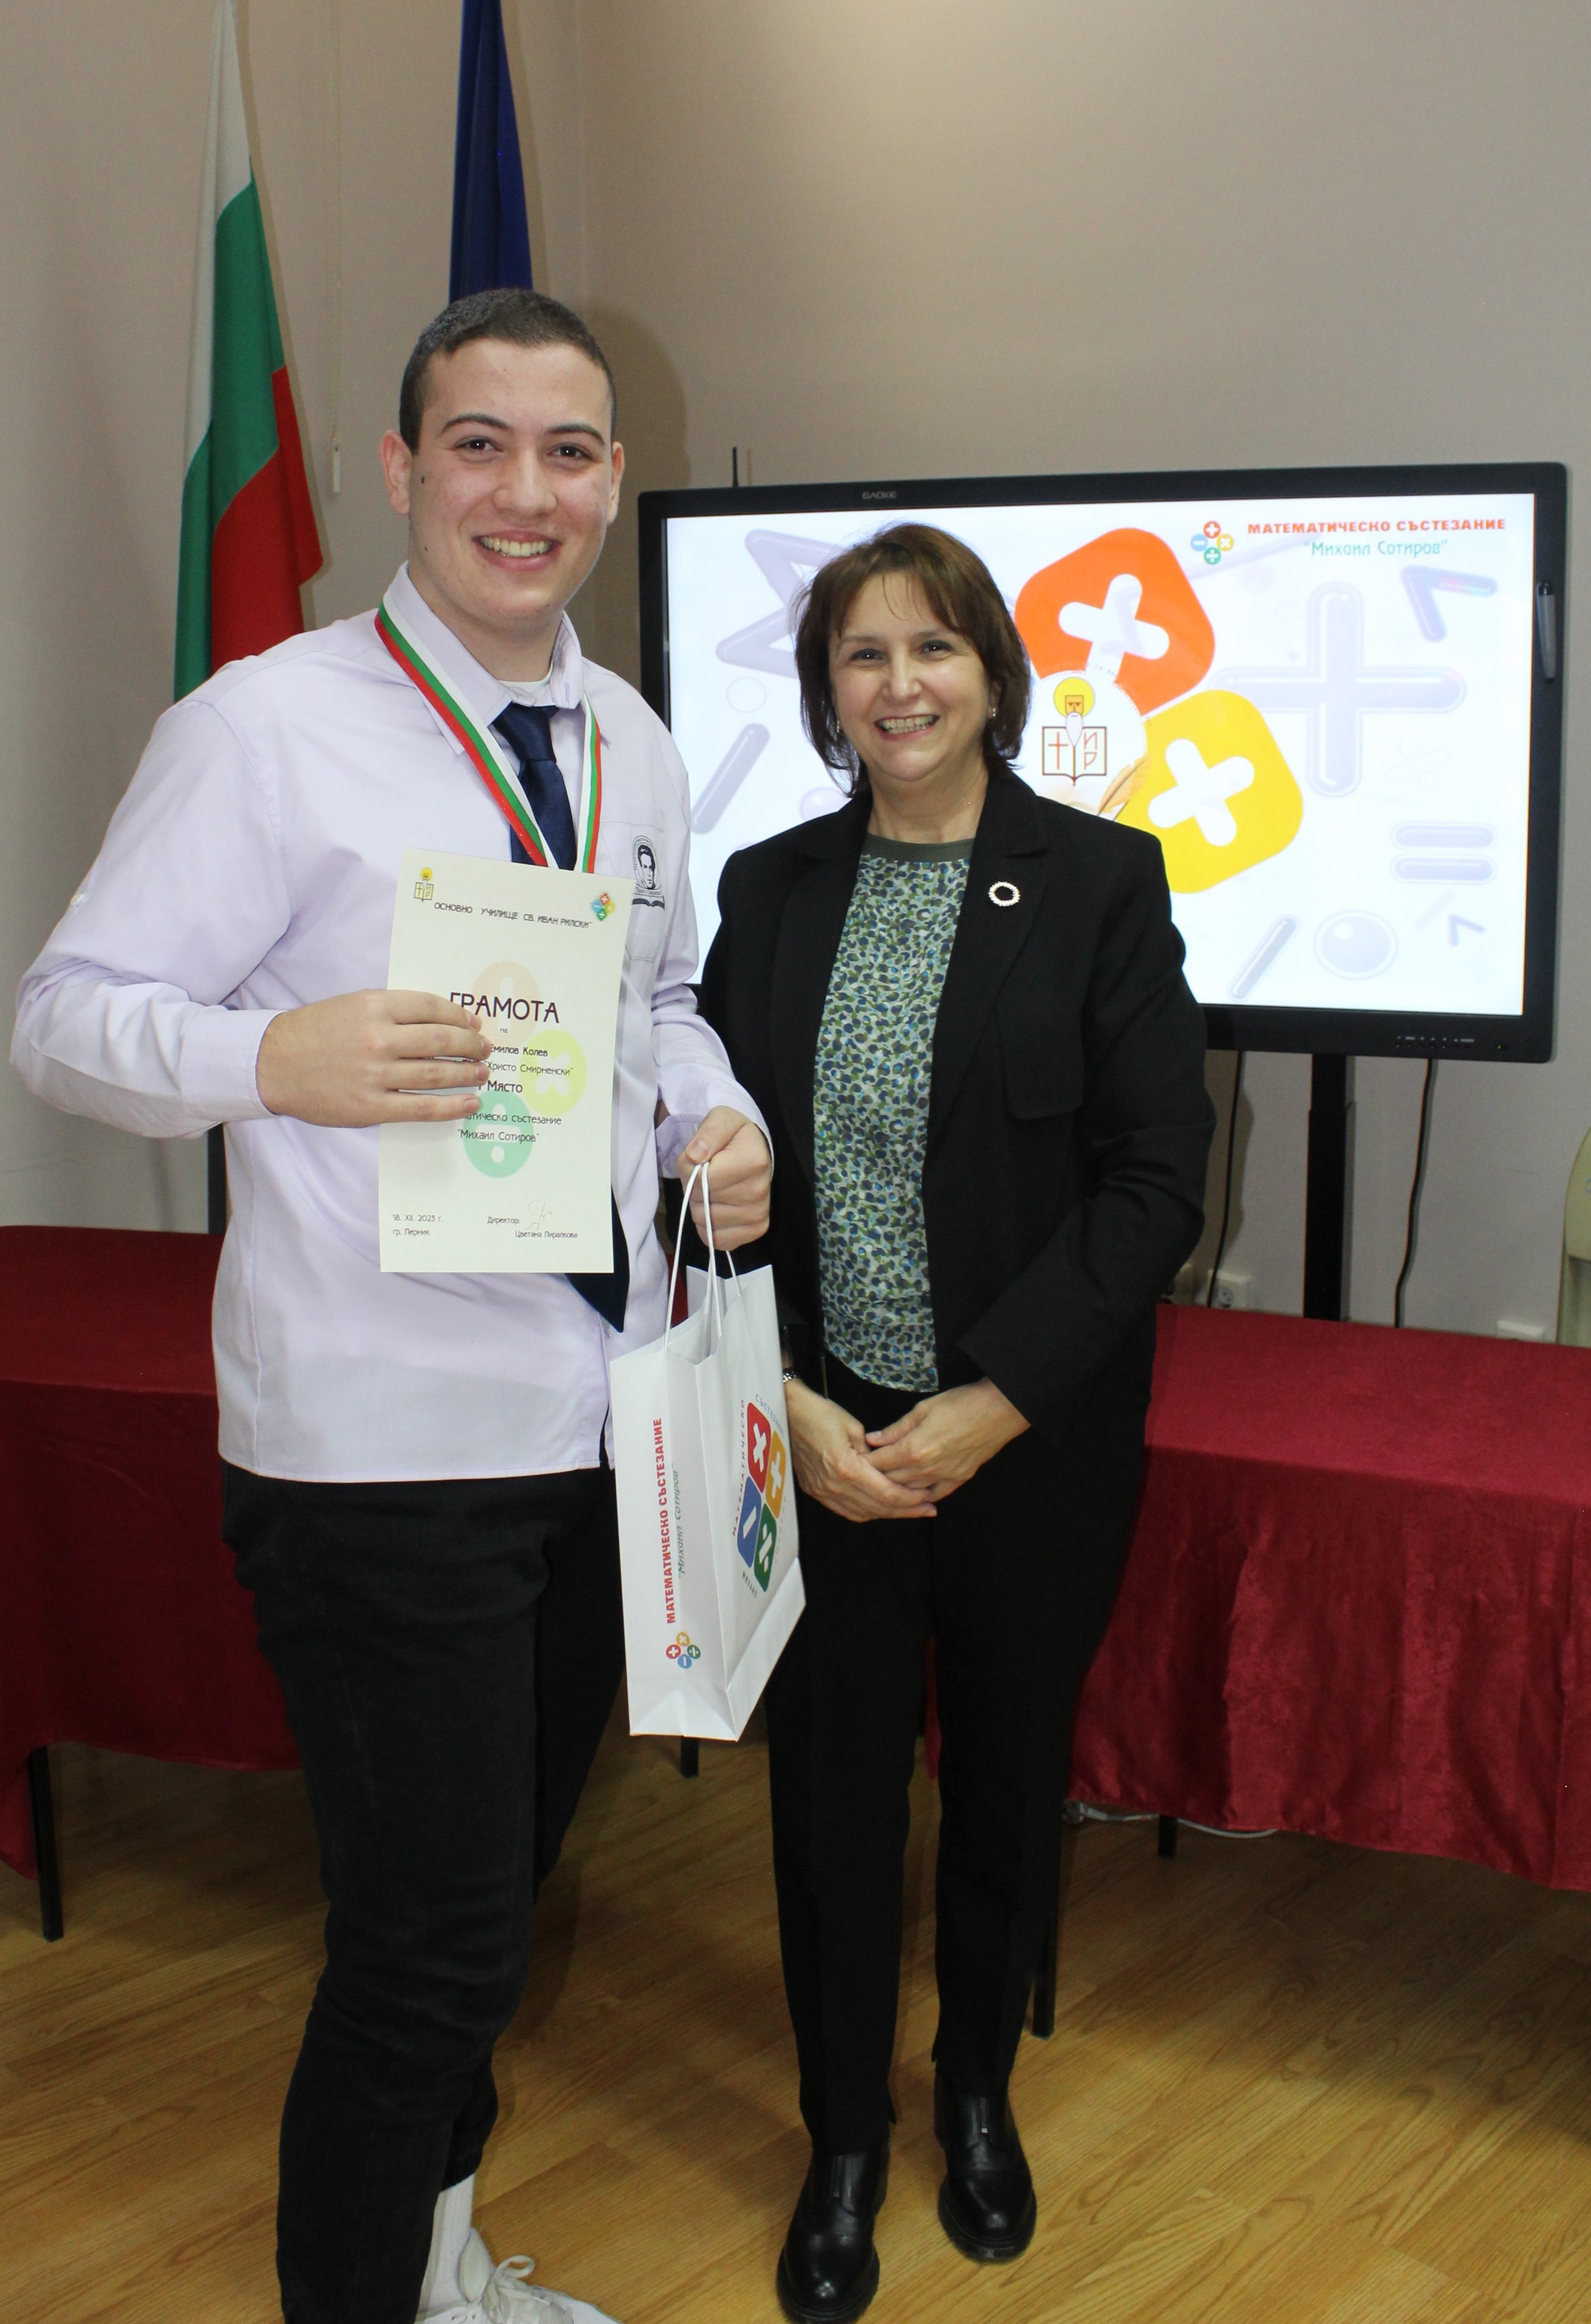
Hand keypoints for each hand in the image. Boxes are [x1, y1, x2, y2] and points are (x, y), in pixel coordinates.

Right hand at [255, 990, 489, 1125]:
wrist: (272, 1064)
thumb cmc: (314, 1032)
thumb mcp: (351, 1005)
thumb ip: (392, 1010)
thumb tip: (440, 1021)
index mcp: (374, 1006)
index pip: (431, 1007)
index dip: (459, 1016)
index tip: (473, 1023)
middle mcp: (377, 1038)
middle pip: (440, 1040)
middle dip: (470, 1045)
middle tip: (485, 1049)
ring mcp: (375, 1074)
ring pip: (435, 1074)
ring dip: (466, 1074)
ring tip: (482, 1073)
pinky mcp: (370, 1107)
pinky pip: (421, 1107)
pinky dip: (451, 1106)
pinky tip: (469, 1103)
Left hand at [682, 1106, 770, 1249]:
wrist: (754, 1151)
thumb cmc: (734, 1136)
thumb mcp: (721, 1120)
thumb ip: (708, 1132)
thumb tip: (695, 1155)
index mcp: (752, 1162)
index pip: (700, 1179)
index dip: (689, 1168)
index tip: (699, 1158)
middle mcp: (759, 1192)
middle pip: (702, 1203)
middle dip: (695, 1189)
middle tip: (707, 1174)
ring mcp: (758, 1215)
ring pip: (706, 1222)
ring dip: (701, 1207)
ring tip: (714, 1189)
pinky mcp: (755, 1230)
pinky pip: (718, 1240)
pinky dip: (710, 1227)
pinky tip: (719, 1207)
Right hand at [785, 1379, 938, 1522]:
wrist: (788, 1414)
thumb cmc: (822, 1414)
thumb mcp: (854, 1428)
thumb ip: (874, 1454)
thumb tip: (887, 1470)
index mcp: (847, 1468)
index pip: (886, 1493)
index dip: (910, 1499)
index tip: (928, 1499)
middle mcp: (834, 1486)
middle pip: (877, 1508)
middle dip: (906, 1510)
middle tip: (928, 1510)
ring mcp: (823, 1492)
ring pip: (862, 1513)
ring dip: (887, 1514)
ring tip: (909, 1511)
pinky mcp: (815, 1492)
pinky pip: (845, 1511)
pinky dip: (867, 1512)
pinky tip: (880, 1509)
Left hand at [865, 1380, 1028, 1502]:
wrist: (998, 1411)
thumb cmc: (961, 1403)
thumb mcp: (923, 1409)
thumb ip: (896, 1429)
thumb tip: (873, 1439)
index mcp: (913, 1448)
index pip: (878, 1463)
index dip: (863, 1462)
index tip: (851, 1461)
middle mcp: (926, 1468)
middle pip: (890, 1481)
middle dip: (873, 1479)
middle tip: (860, 1476)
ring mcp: (943, 1477)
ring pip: (909, 1492)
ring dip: (894, 1489)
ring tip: (880, 1486)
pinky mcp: (958, 1480)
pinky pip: (934, 1495)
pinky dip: (921, 1497)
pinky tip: (912, 1496)